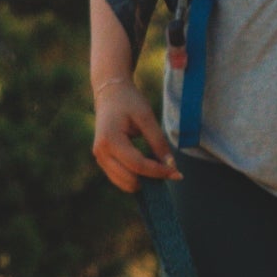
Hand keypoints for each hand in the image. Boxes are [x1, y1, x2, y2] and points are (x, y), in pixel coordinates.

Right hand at [91, 75, 179, 191]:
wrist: (110, 93)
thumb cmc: (129, 102)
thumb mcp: (146, 117)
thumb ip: (158, 141)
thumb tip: (171, 165)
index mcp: (110, 140)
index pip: (138, 165)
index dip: (159, 172)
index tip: (177, 174)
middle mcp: (101, 152)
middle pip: (130, 179)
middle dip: (151, 179)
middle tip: (170, 171)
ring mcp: (99, 158)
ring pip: (124, 183)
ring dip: (143, 181)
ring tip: (159, 168)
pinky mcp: (102, 160)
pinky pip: (120, 178)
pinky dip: (135, 178)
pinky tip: (148, 168)